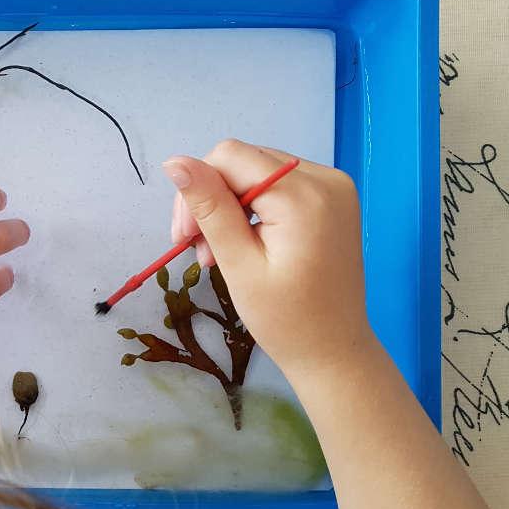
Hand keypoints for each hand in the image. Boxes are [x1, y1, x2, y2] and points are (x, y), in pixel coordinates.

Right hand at [162, 139, 373, 373]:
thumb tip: (174, 162)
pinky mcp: (333, 198)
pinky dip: (253, 207)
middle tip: (200, 252)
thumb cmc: (285, 320)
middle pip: (244, 161)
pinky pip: (278, 184)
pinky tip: (245, 242)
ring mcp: (334, 186)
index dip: (197, 189)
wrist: (334, 352)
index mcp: (304, 195)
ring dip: (229, 205)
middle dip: (212, 200)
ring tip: (219, 253)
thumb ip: (209, 208)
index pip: (230, 157)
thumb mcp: (238, 265)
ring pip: (257, 170)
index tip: (186, 238)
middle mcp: (325, 178)